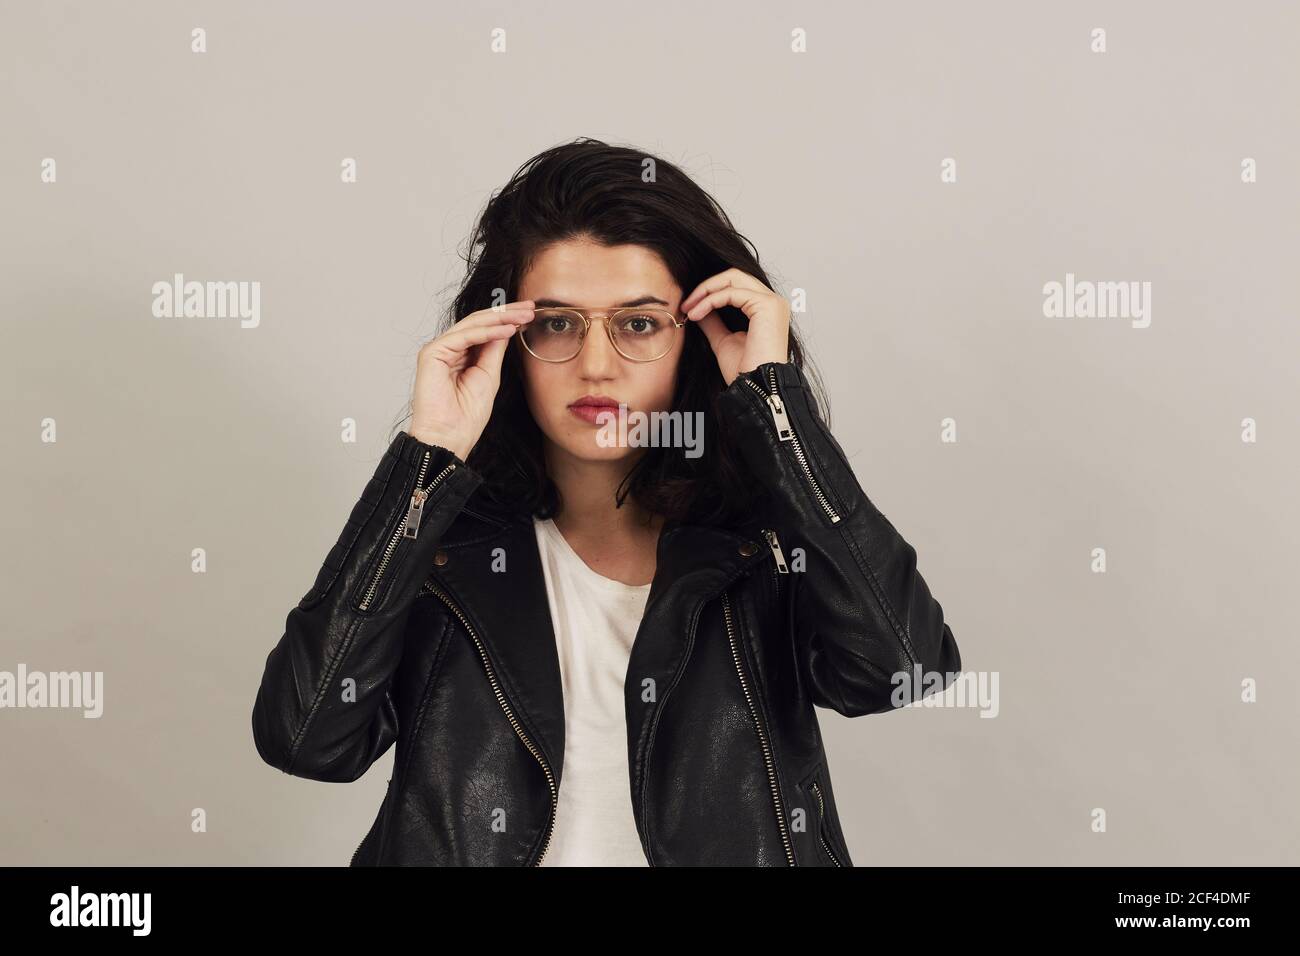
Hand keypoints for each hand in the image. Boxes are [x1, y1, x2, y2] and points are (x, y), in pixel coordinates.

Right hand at [408, 300, 534, 459]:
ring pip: (472, 325)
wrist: (450, 437)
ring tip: (522, 315)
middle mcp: (448, 349)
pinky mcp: (432, 353)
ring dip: (500, 319)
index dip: (507, 320)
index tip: (530, 314)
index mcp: (460, 355)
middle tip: (530, 307)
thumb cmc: (466, 416)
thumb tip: (506, 328)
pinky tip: (506, 330)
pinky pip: (463, 336)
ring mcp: (438, 349)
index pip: (484, 329)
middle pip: (478, 322)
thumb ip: (494, 351)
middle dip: (506, 314)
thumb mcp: (489, 376)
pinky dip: (487, 332)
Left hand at [680, 269, 789, 385]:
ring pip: (732, 279)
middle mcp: (773, 302)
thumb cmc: (744, 372)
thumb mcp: (723, 341)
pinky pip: (731, 292)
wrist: (755, 390)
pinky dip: (710, 300)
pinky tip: (696, 314)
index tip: (688, 308)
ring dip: (705, 291)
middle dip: (706, 287)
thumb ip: (714, 321)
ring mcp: (773, 302)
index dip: (710, 291)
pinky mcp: (767, 305)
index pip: (736, 285)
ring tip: (689, 309)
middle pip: (734, 276)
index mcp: (766, 310)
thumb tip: (698, 307)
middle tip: (686, 304)